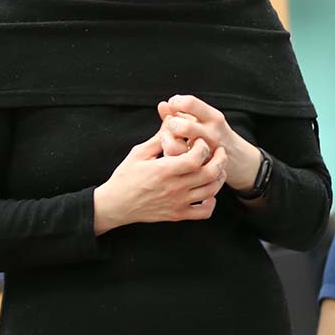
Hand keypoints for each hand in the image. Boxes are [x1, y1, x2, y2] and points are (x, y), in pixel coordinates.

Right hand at [93, 133, 226, 235]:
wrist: (114, 205)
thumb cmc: (125, 177)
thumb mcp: (139, 153)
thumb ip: (159, 137)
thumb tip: (172, 119)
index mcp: (164, 170)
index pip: (196, 158)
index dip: (203, 147)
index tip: (199, 141)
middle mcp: (174, 188)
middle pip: (210, 173)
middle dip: (220, 159)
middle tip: (219, 150)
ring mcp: (177, 203)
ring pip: (211, 191)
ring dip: (219, 177)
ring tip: (217, 167)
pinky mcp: (177, 215)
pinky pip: (204, 213)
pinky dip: (211, 203)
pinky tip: (208, 193)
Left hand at [157, 94, 260, 192]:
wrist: (236, 157)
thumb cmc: (214, 134)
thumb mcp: (205, 119)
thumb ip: (182, 112)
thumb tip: (162, 105)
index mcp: (214, 118)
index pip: (190, 103)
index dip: (176, 102)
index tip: (172, 105)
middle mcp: (211, 134)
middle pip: (182, 127)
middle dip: (170, 123)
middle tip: (170, 125)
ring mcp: (206, 153)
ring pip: (174, 147)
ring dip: (166, 141)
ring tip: (169, 139)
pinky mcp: (198, 169)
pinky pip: (175, 162)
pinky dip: (168, 155)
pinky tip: (172, 151)